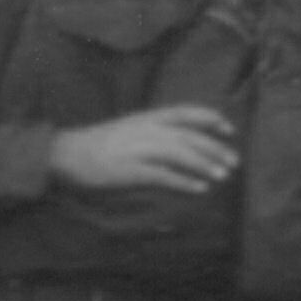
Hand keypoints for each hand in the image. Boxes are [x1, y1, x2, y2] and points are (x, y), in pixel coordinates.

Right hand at [47, 106, 237, 197]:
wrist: (66, 152)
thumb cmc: (100, 142)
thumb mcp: (130, 127)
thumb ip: (155, 129)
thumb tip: (182, 138)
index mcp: (147, 117)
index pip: (186, 112)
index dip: (210, 119)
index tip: (229, 129)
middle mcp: (146, 129)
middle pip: (189, 136)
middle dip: (215, 148)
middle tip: (234, 162)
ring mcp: (138, 149)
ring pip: (181, 154)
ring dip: (205, 164)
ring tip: (223, 175)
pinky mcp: (130, 170)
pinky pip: (163, 175)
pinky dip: (184, 181)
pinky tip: (200, 188)